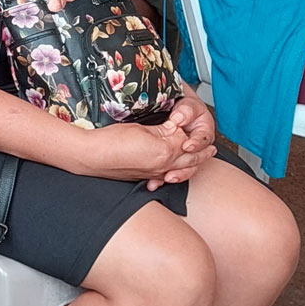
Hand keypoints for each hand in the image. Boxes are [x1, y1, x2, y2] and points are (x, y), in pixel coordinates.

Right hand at [81, 115, 214, 184]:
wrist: (92, 157)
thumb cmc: (113, 142)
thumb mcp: (143, 129)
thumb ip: (164, 130)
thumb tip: (177, 131)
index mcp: (165, 151)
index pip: (188, 142)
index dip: (193, 133)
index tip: (197, 128)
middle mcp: (163, 166)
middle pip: (189, 160)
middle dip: (202, 154)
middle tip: (212, 150)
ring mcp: (153, 173)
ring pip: (180, 170)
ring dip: (192, 166)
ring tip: (198, 162)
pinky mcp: (143, 176)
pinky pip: (165, 177)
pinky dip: (173, 175)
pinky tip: (172, 174)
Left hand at [152, 93, 217, 188]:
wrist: (178, 111)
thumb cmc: (186, 108)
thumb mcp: (188, 106)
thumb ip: (185, 111)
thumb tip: (179, 118)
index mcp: (204, 133)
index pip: (202, 140)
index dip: (195, 144)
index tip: (187, 145)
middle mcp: (196, 147)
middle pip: (194, 161)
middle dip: (184, 168)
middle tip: (173, 172)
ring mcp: (185, 154)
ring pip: (183, 168)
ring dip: (175, 175)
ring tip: (166, 178)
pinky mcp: (173, 158)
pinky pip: (170, 169)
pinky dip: (161, 176)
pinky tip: (154, 181)